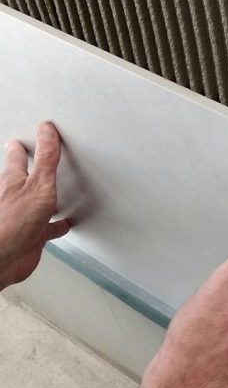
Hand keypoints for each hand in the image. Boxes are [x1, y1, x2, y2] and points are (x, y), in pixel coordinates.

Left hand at [0, 122, 70, 289]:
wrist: (4, 257)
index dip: (21, 149)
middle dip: (28, 170)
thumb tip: (46, 130)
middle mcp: (15, 197)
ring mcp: (24, 217)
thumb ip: (46, 158)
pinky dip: (57, 225)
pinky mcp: (32, 235)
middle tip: (33, 159)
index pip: (17, 159)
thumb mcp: (38, 184)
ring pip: (36, 203)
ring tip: (54, 190)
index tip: (24, 141)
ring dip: (45, 198)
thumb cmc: (13, 222)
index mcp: (13, 181)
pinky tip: (62, 224)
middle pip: (23, 179)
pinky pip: (48, 227)